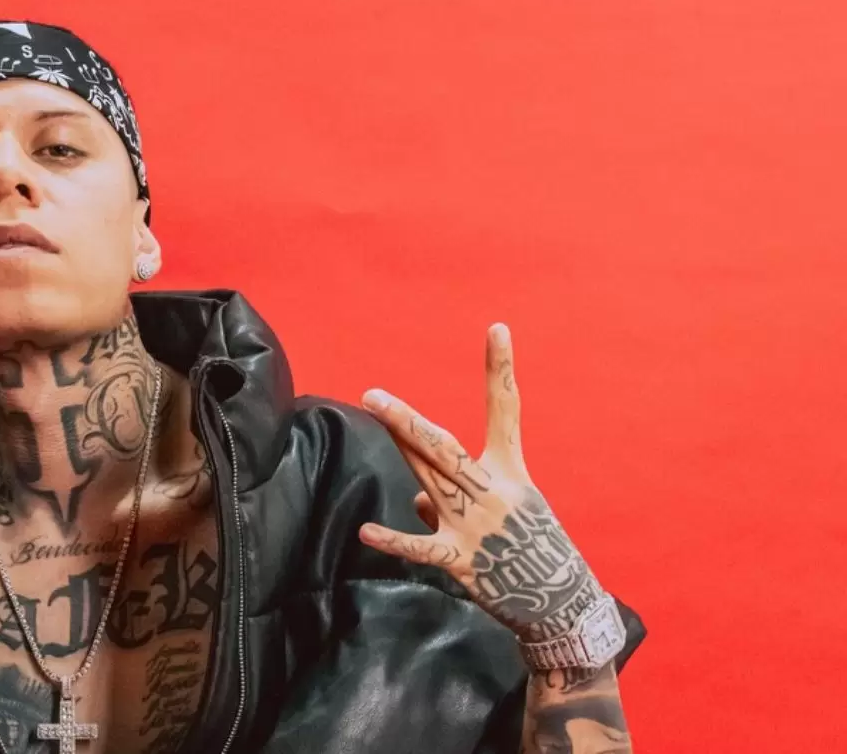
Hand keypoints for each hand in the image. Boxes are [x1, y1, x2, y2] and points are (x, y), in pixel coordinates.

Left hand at [356, 324, 597, 642]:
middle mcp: (492, 490)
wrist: (563, 603)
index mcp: (510, 472)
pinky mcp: (464, 560)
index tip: (496, 327)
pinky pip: (423, 548)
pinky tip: (368, 531)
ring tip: (374, 411)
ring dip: (402, 445)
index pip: (505, 410)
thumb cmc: (533, 549)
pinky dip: (396, 539)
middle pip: (443, 446)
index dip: (500, 369)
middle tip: (373, 394)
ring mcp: (477, 525)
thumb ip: (455, 498)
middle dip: (407, 419)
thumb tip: (418, 503)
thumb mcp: (507, 511)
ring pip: (430, 478)